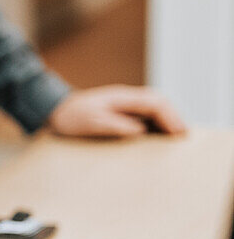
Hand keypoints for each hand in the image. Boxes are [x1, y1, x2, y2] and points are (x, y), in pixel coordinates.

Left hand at [45, 86, 186, 137]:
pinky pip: (145, 116)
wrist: (54, 110)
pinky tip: (157, 139)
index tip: (179, 133)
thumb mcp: (90, 121)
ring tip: (175, 140)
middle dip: (174, 120)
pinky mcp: (121, 112)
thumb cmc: (71, 116)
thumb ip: (114, 124)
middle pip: (160, 104)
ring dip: (167, 122)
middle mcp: (128, 98)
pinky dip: (155, 126)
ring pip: (155, 110)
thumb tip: (139, 130)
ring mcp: (125, 104)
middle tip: (184, 140)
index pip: (156, 103)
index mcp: (123, 97)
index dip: (171, 118)